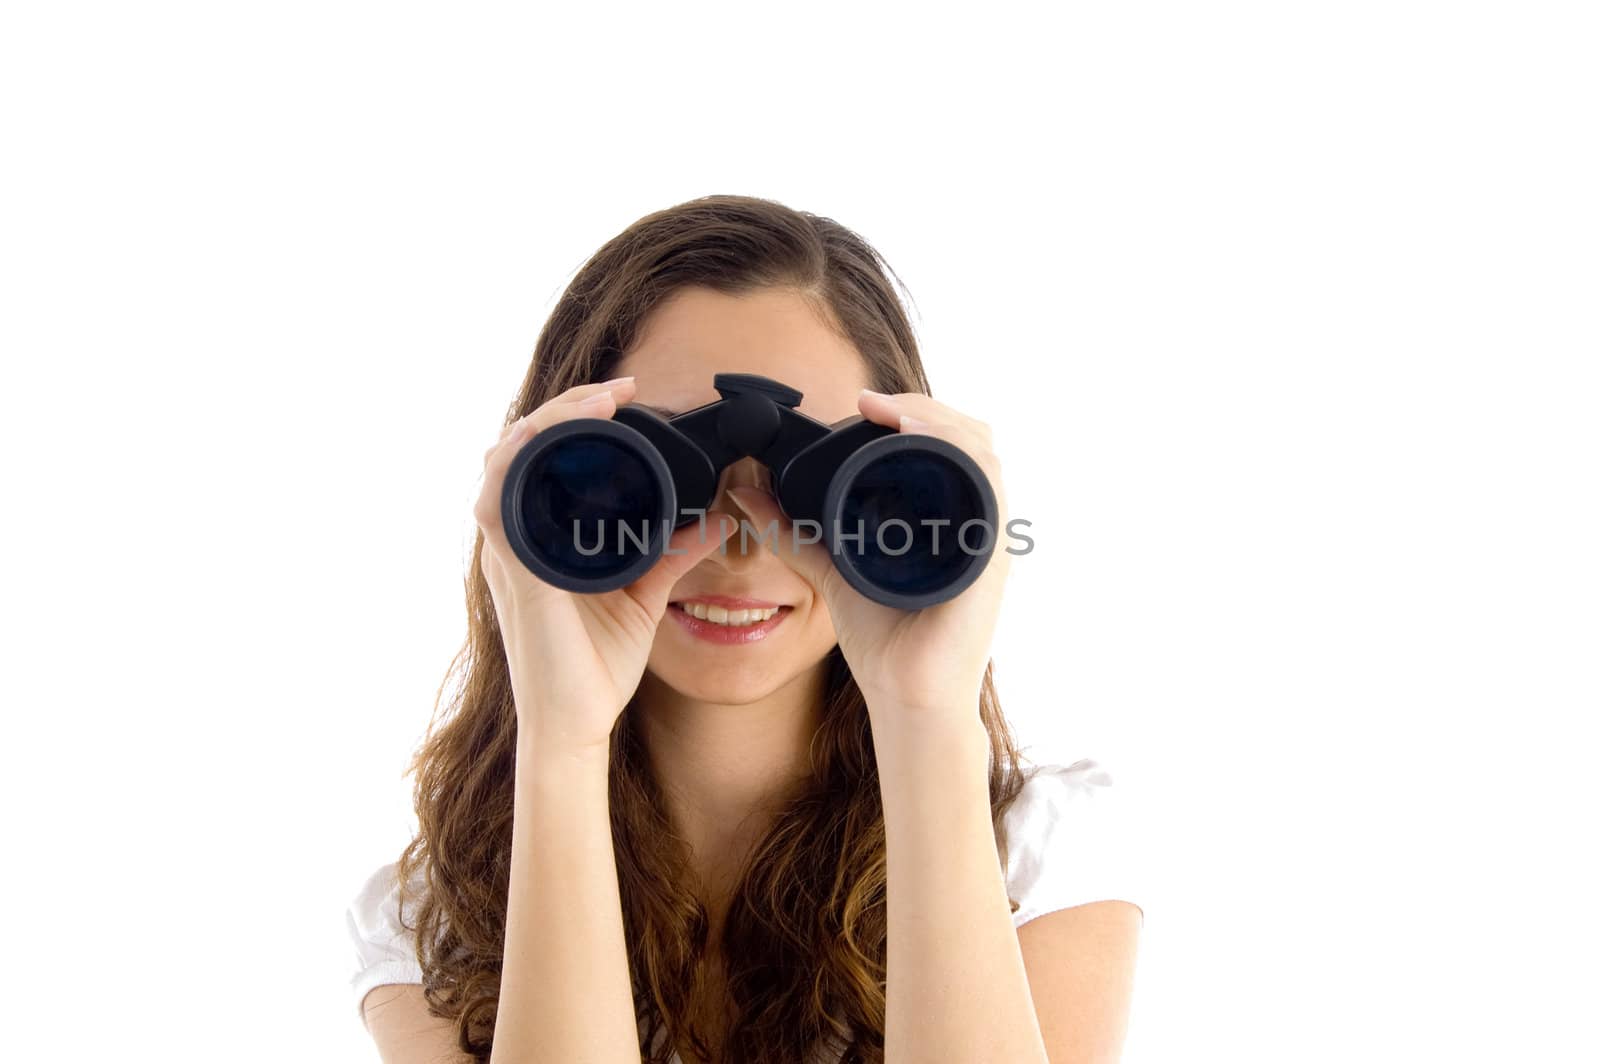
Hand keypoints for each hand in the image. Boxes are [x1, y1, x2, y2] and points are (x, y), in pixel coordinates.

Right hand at [474, 377, 737, 751]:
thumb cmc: (596, 668)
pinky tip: (545, 438)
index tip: (626, 396)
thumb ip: (675, 554)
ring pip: (504, 459)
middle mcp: (517, 536)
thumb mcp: (645, 596)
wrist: (575, 724)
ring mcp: (508, 552)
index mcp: (543, 537)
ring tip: (596, 403)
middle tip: (619, 390)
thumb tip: (718, 519)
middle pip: (522, 445)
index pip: (545, 456)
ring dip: (546, 422)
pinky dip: (517, 462)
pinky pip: (496, 502)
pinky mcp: (510, 571)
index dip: (576, 417)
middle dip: (566, 407)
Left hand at [725, 389, 1010, 727]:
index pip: (945, 441)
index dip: (912, 410)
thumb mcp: (829, 572)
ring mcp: (987, 537)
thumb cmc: (883, 640)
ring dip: (940, 421)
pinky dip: (960, 458)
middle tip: (870, 402)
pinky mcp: (990, 558)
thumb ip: (793, 533)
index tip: (862, 402)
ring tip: (892, 413)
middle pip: (969, 435)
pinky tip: (923, 444)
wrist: (905, 695)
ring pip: (982, 452)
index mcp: (947, 517)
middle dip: (923, 406)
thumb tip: (748, 491)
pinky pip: (988, 492)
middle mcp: (975, 521)